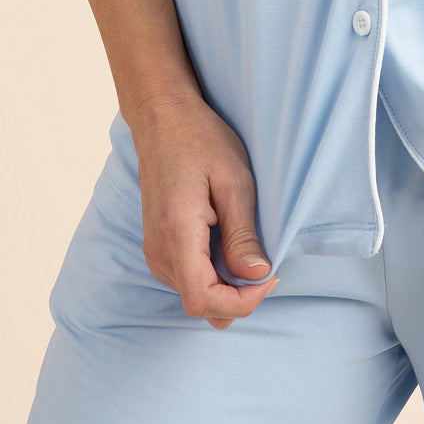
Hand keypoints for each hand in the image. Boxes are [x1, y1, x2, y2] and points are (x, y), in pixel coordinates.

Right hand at [129, 92, 279, 330]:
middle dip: (238, 297)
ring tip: (247, 246)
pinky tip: (228, 243)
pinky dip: (211, 274)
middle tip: (265, 265)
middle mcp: (160, 250)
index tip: (269, 277)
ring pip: (194, 295)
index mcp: (178, 234)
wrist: (162, 118)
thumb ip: (243, 233)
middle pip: (200, 305)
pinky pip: (186, 278)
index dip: (241, 301)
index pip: (203, 300)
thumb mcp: (235, 181)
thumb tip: (258, 275)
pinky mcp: (157, 244)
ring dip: (226, 285)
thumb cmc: (200, 140)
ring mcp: (155, 249)